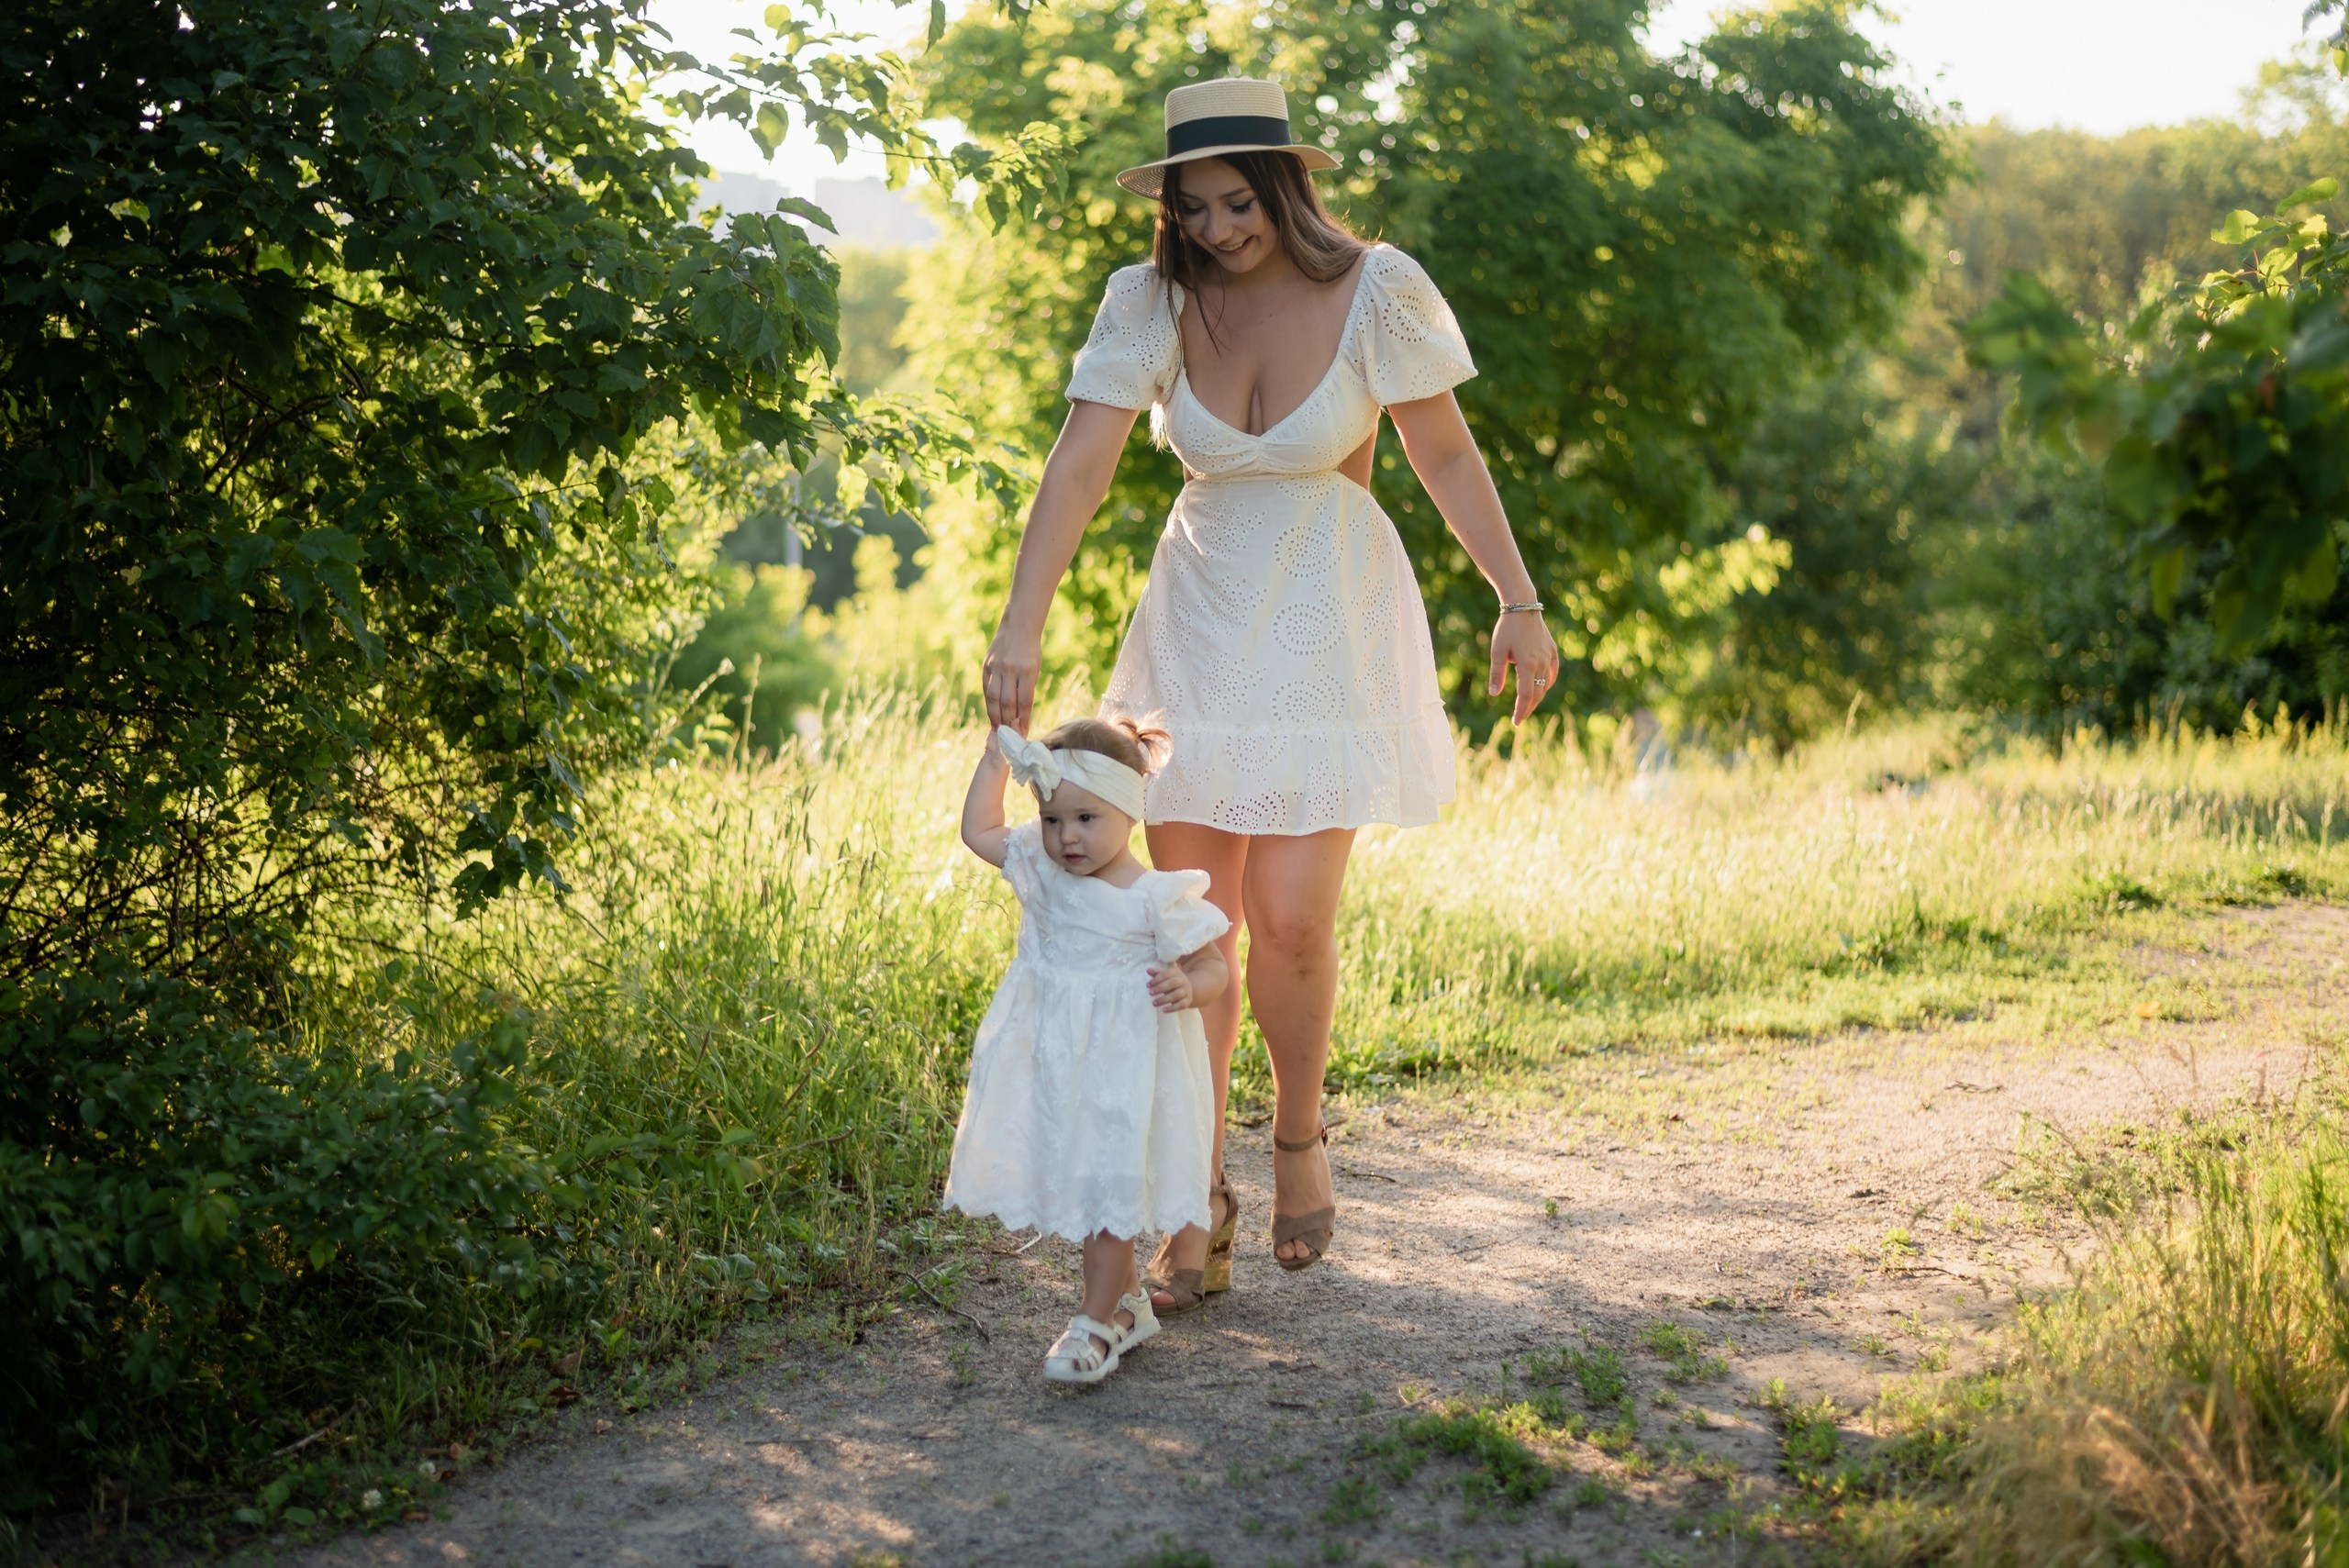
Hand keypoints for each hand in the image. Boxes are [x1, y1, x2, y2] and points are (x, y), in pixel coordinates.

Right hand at [982, 629, 1040, 735]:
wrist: (1018, 628)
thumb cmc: (1030, 652)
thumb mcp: (1034, 669)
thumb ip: (1026, 690)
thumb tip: (1019, 716)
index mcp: (1027, 671)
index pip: (1024, 702)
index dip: (1023, 720)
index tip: (1023, 733)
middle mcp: (1010, 669)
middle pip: (1007, 702)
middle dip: (1008, 722)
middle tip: (1009, 736)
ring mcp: (996, 667)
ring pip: (993, 698)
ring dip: (995, 716)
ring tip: (998, 728)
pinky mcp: (986, 666)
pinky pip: (987, 689)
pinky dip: (989, 703)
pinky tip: (992, 713)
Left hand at [1147, 962, 1196, 1013]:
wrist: (1188, 989)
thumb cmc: (1172, 981)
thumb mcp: (1166, 976)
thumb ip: (1157, 973)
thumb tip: (1148, 970)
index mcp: (1176, 973)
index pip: (1166, 974)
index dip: (1156, 979)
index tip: (1148, 985)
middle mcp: (1182, 981)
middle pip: (1173, 983)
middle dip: (1160, 988)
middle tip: (1150, 993)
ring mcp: (1186, 991)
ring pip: (1176, 995)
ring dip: (1164, 999)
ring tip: (1154, 1003)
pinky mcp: (1187, 1001)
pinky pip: (1181, 1005)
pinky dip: (1172, 1008)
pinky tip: (1164, 1010)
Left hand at [1489, 611, 1560, 725]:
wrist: (1522, 606)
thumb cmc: (1506, 628)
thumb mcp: (1497, 651)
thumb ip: (1497, 673)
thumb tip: (1494, 694)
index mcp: (1527, 665)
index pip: (1526, 695)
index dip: (1521, 711)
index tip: (1515, 722)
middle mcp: (1541, 663)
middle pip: (1537, 693)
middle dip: (1528, 707)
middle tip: (1519, 718)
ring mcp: (1548, 656)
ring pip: (1545, 684)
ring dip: (1537, 697)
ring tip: (1527, 705)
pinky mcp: (1552, 650)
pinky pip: (1552, 672)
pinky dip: (1547, 682)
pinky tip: (1542, 687)